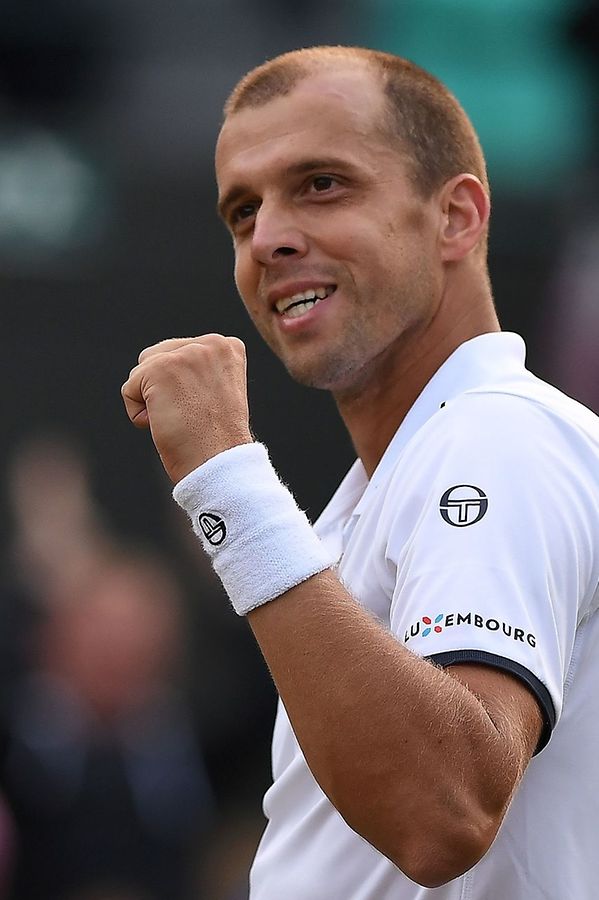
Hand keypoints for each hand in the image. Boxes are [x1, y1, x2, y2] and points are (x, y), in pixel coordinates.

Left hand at [121, 335, 252, 482]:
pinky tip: (167, 424)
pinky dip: (139, 415)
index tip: (205, 409)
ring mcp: (185, 354)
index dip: (184, 388)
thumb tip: (161, 367)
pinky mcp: (160, 369)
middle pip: (158, 357)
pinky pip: (129, 389)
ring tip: (180, 419)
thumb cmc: (216, 440)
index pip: (181, 353)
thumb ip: (197, 370)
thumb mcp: (216, 392)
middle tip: (191, 416)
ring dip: (151, 400)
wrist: (219, 463)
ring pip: (141, 372)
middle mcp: (209, 343)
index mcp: (227, 346)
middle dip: (164, 390)